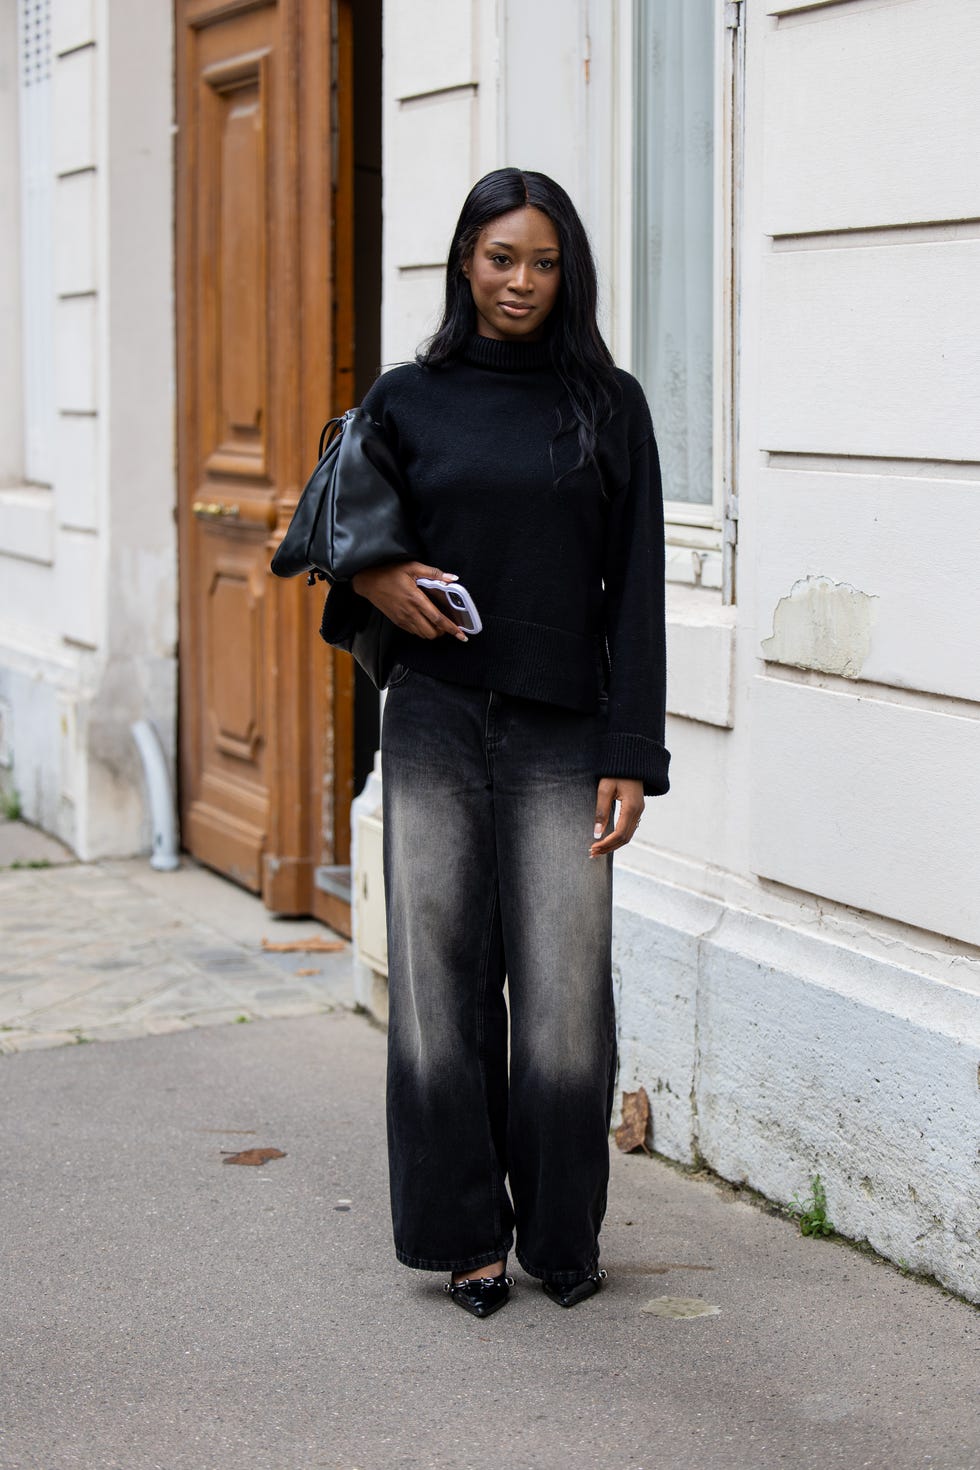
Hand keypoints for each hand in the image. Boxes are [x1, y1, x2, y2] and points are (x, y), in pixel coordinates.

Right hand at [350, 561, 468, 641]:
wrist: (368, 581)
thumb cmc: (389, 572)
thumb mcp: (412, 567)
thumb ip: (433, 573)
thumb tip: (452, 578)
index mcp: (416, 599)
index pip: (438, 619)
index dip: (451, 628)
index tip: (462, 635)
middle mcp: (410, 612)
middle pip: (432, 632)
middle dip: (443, 631)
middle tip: (448, 624)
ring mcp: (403, 619)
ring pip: (423, 635)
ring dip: (433, 632)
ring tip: (437, 623)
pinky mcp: (397, 622)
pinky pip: (414, 632)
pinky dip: (422, 630)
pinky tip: (424, 620)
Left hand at [590, 777, 644, 857]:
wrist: (630, 760)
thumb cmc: (615, 772)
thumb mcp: (605, 789)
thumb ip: (601, 811)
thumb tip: (597, 833)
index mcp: (631, 807)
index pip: (619, 833)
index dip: (606, 843)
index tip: (592, 847)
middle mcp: (638, 812)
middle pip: (625, 838)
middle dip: (608, 847)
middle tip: (592, 853)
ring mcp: (639, 811)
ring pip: (628, 836)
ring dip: (613, 844)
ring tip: (598, 849)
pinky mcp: (636, 810)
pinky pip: (629, 829)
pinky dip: (618, 837)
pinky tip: (607, 839)